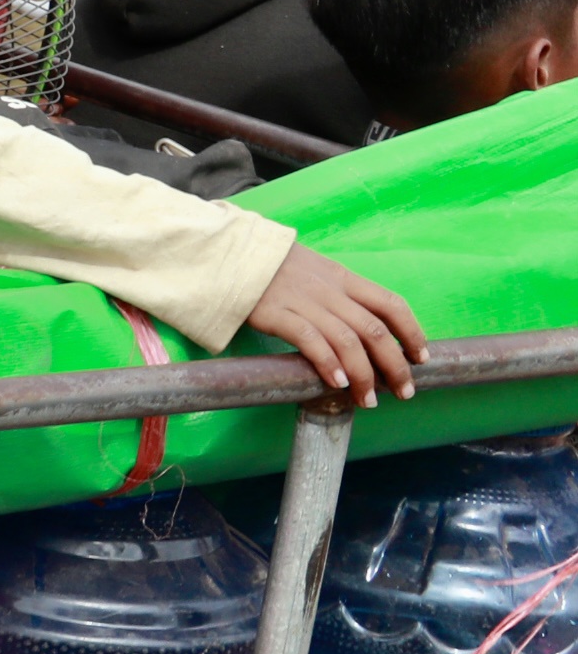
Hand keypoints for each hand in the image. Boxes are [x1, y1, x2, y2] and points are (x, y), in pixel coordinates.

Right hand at [245, 243, 425, 405]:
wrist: (232, 254)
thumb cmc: (274, 269)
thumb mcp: (315, 272)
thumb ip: (337, 295)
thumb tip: (361, 331)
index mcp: (343, 278)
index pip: (391, 304)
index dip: (412, 332)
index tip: (421, 357)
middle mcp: (330, 291)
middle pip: (374, 330)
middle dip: (394, 365)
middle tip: (403, 391)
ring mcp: (303, 302)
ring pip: (347, 340)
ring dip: (363, 374)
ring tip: (368, 399)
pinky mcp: (275, 313)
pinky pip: (309, 339)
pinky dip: (327, 362)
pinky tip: (336, 382)